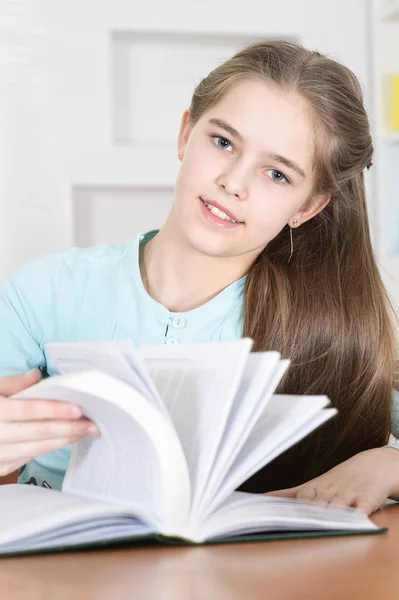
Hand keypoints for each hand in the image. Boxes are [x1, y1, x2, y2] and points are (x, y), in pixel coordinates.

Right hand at [0, 369, 98, 476]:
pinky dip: (49, 448)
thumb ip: (11, 383)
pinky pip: (28, 458)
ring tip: (85, 431)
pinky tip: (66, 440)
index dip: (53, 410)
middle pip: (37, 433)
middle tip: (93, 424)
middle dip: (68, 429)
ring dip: (63, 441)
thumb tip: (37, 376)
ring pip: (36, 448)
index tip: (78, 409)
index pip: (28, 410)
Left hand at [266, 447, 398, 514]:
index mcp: (314, 489)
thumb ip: (287, 494)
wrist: (372, 466)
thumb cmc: (336, 480)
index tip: (275, 520)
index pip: (299, 500)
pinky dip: (358, 516)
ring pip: (337, 507)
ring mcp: (349, 495)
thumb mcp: (312, 484)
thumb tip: (260, 499)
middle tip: (295, 526)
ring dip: (330, 516)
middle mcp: (329, 492)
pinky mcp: (368, 499)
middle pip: (316, 506)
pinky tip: (354, 522)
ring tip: (321, 525)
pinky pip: (363, 508)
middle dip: (307, 516)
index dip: (290, 512)